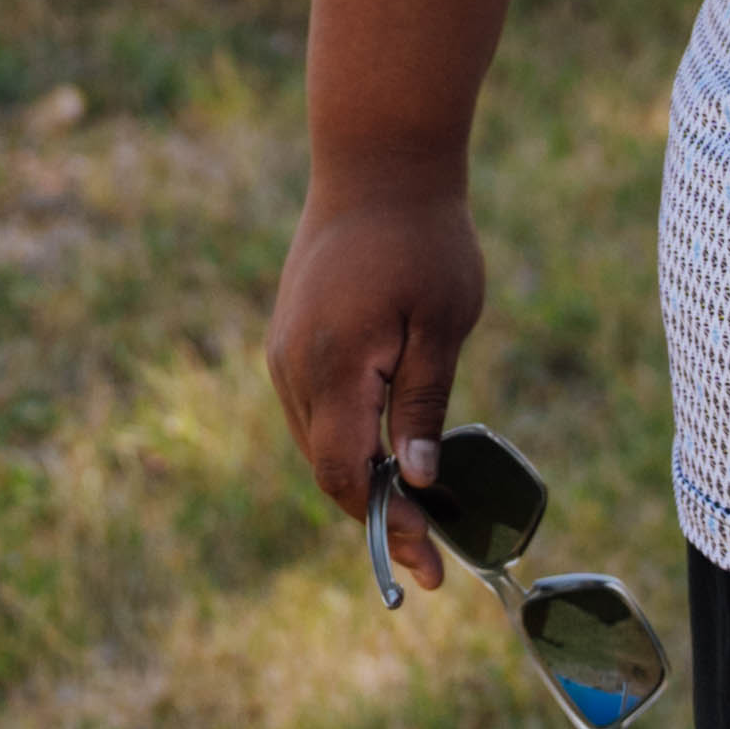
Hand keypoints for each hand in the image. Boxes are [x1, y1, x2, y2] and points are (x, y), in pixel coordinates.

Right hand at [265, 177, 487, 583]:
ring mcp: (285, 354)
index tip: (430, 566)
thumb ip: (423, 404)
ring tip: (414, 515)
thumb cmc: (423, 236)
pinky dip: (346, 445)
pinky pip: (314, 413)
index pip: (351, 476)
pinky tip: (387, 455)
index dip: (389, 526)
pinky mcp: (289, 340)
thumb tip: (418, 483)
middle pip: (328, 472)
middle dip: (377, 518)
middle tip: (429, 557)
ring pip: (317, 446)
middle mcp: (296, 368)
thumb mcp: (444, 322)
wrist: (375, 162)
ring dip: (359, 483)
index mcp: (336, 366)